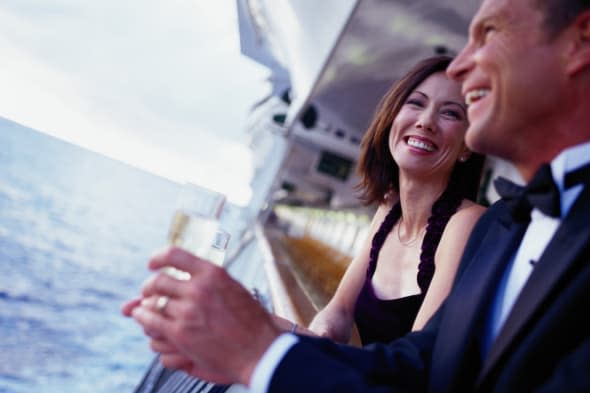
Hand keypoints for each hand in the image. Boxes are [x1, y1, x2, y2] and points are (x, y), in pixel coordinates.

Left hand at [131, 247, 280, 385]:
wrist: (259, 350)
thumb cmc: (250, 322)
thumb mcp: (232, 288)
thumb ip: (208, 280)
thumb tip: (187, 274)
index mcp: (213, 273)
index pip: (174, 255)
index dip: (158, 258)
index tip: (153, 264)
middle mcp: (199, 289)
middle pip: (158, 281)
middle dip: (150, 287)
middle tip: (149, 292)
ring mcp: (188, 312)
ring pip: (153, 303)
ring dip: (147, 306)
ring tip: (147, 308)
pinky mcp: (181, 334)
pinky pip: (151, 322)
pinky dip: (144, 319)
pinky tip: (143, 318)